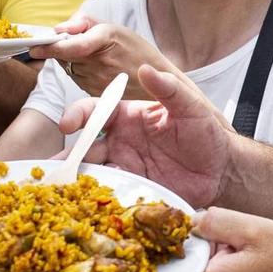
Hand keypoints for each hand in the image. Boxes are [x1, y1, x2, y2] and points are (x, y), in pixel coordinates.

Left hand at [48, 17, 173, 98]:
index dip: (51, 47)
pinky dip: (79, 71)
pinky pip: (76, 78)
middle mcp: (100, 63)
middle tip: (72, 41)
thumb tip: (58, 29)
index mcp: (106, 41)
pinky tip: (96, 68)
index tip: (34, 47)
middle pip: (64, 55)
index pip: (72, 46)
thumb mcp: (113, 27)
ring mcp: (97, 81)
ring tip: (94, 56)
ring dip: (70, 60)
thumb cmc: (135, 49)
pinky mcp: (95, 93)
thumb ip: (83, 23)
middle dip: (60, 48)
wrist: (157, 79)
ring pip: (68, 67)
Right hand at [59, 65, 230, 206]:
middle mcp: (121, 140)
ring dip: (76, 178)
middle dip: (67, 154)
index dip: (78, 114)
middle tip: (51, 165)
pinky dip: (96, 196)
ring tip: (60, 188)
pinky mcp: (133, 187)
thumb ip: (169, 88)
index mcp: (129, 116)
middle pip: (86, 144)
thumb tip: (146, 68)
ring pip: (92, 170)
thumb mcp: (191, 107)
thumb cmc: (206, 133)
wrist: (221, 170)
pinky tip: (87, 203)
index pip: (96, 110)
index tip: (68, 123)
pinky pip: (109, 191)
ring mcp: (125, 165)